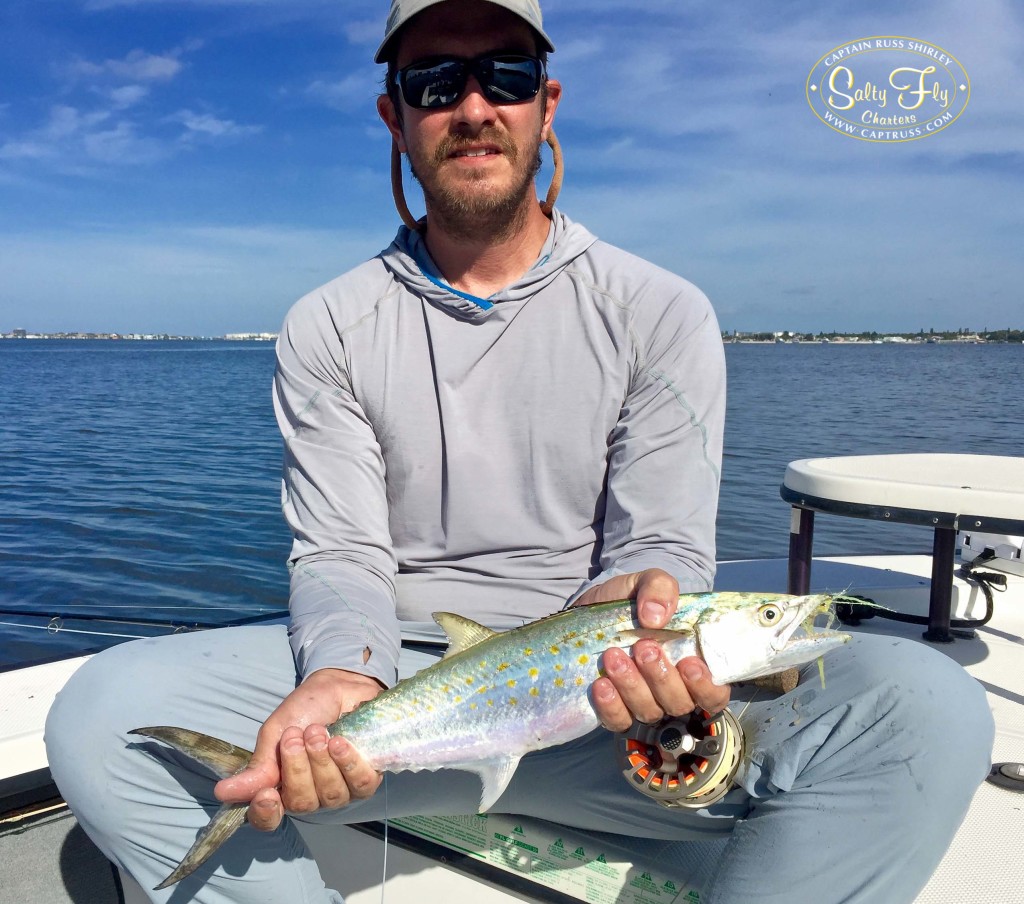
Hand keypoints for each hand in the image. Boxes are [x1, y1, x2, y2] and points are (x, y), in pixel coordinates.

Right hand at [214, 668, 383, 830]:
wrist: (341, 685)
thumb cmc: (307, 710)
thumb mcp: (276, 733)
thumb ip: (258, 765)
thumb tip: (223, 793)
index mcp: (282, 788)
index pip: (269, 820)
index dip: (266, 814)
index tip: (266, 793)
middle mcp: (312, 796)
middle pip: (302, 804)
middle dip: (298, 767)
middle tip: (296, 735)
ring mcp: (342, 791)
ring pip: (332, 795)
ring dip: (322, 761)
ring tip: (319, 731)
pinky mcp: (367, 778)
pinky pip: (360, 785)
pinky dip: (348, 763)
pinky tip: (341, 742)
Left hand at [574, 568, 730, 730]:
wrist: (590, 609)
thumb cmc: (632, 601)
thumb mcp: (647, 582)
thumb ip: (659, 588)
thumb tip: (655, 616)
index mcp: (692, 664)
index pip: (714, 693)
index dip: (706, 687)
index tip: (688, 664)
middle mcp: (672, 690)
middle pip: (678, 703)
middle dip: (661, 678)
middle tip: (643, 647)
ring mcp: (643, 702)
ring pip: (648, 711)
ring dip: (632, 686)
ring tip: (614, 657)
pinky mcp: (615, 709)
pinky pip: (617, 721)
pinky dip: (611, 706)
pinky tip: (601, 684)